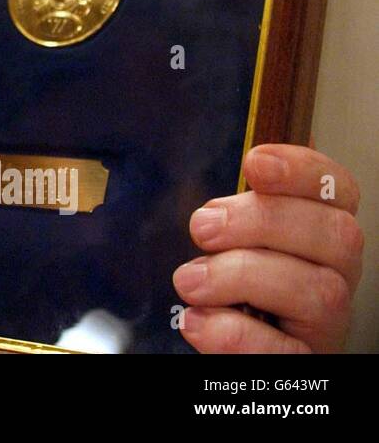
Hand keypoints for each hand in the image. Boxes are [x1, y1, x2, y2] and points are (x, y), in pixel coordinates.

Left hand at [173, 143, 363, 351]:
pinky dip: (237, 335)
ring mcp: (326, 325)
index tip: (255, 162)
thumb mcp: (229, 244)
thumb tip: (210, 213)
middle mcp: (335, 276)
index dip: (304, 171)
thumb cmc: (232, 292)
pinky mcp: (303, 364)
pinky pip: (287, 353)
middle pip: (337, 235)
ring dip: (243, 276)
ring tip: (189, 281)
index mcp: (319, 236)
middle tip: (202, 227)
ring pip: (320, 291)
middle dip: (262, 221)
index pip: (337, 192)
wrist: (235, 353)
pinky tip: (197, 322)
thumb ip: (230, 220)